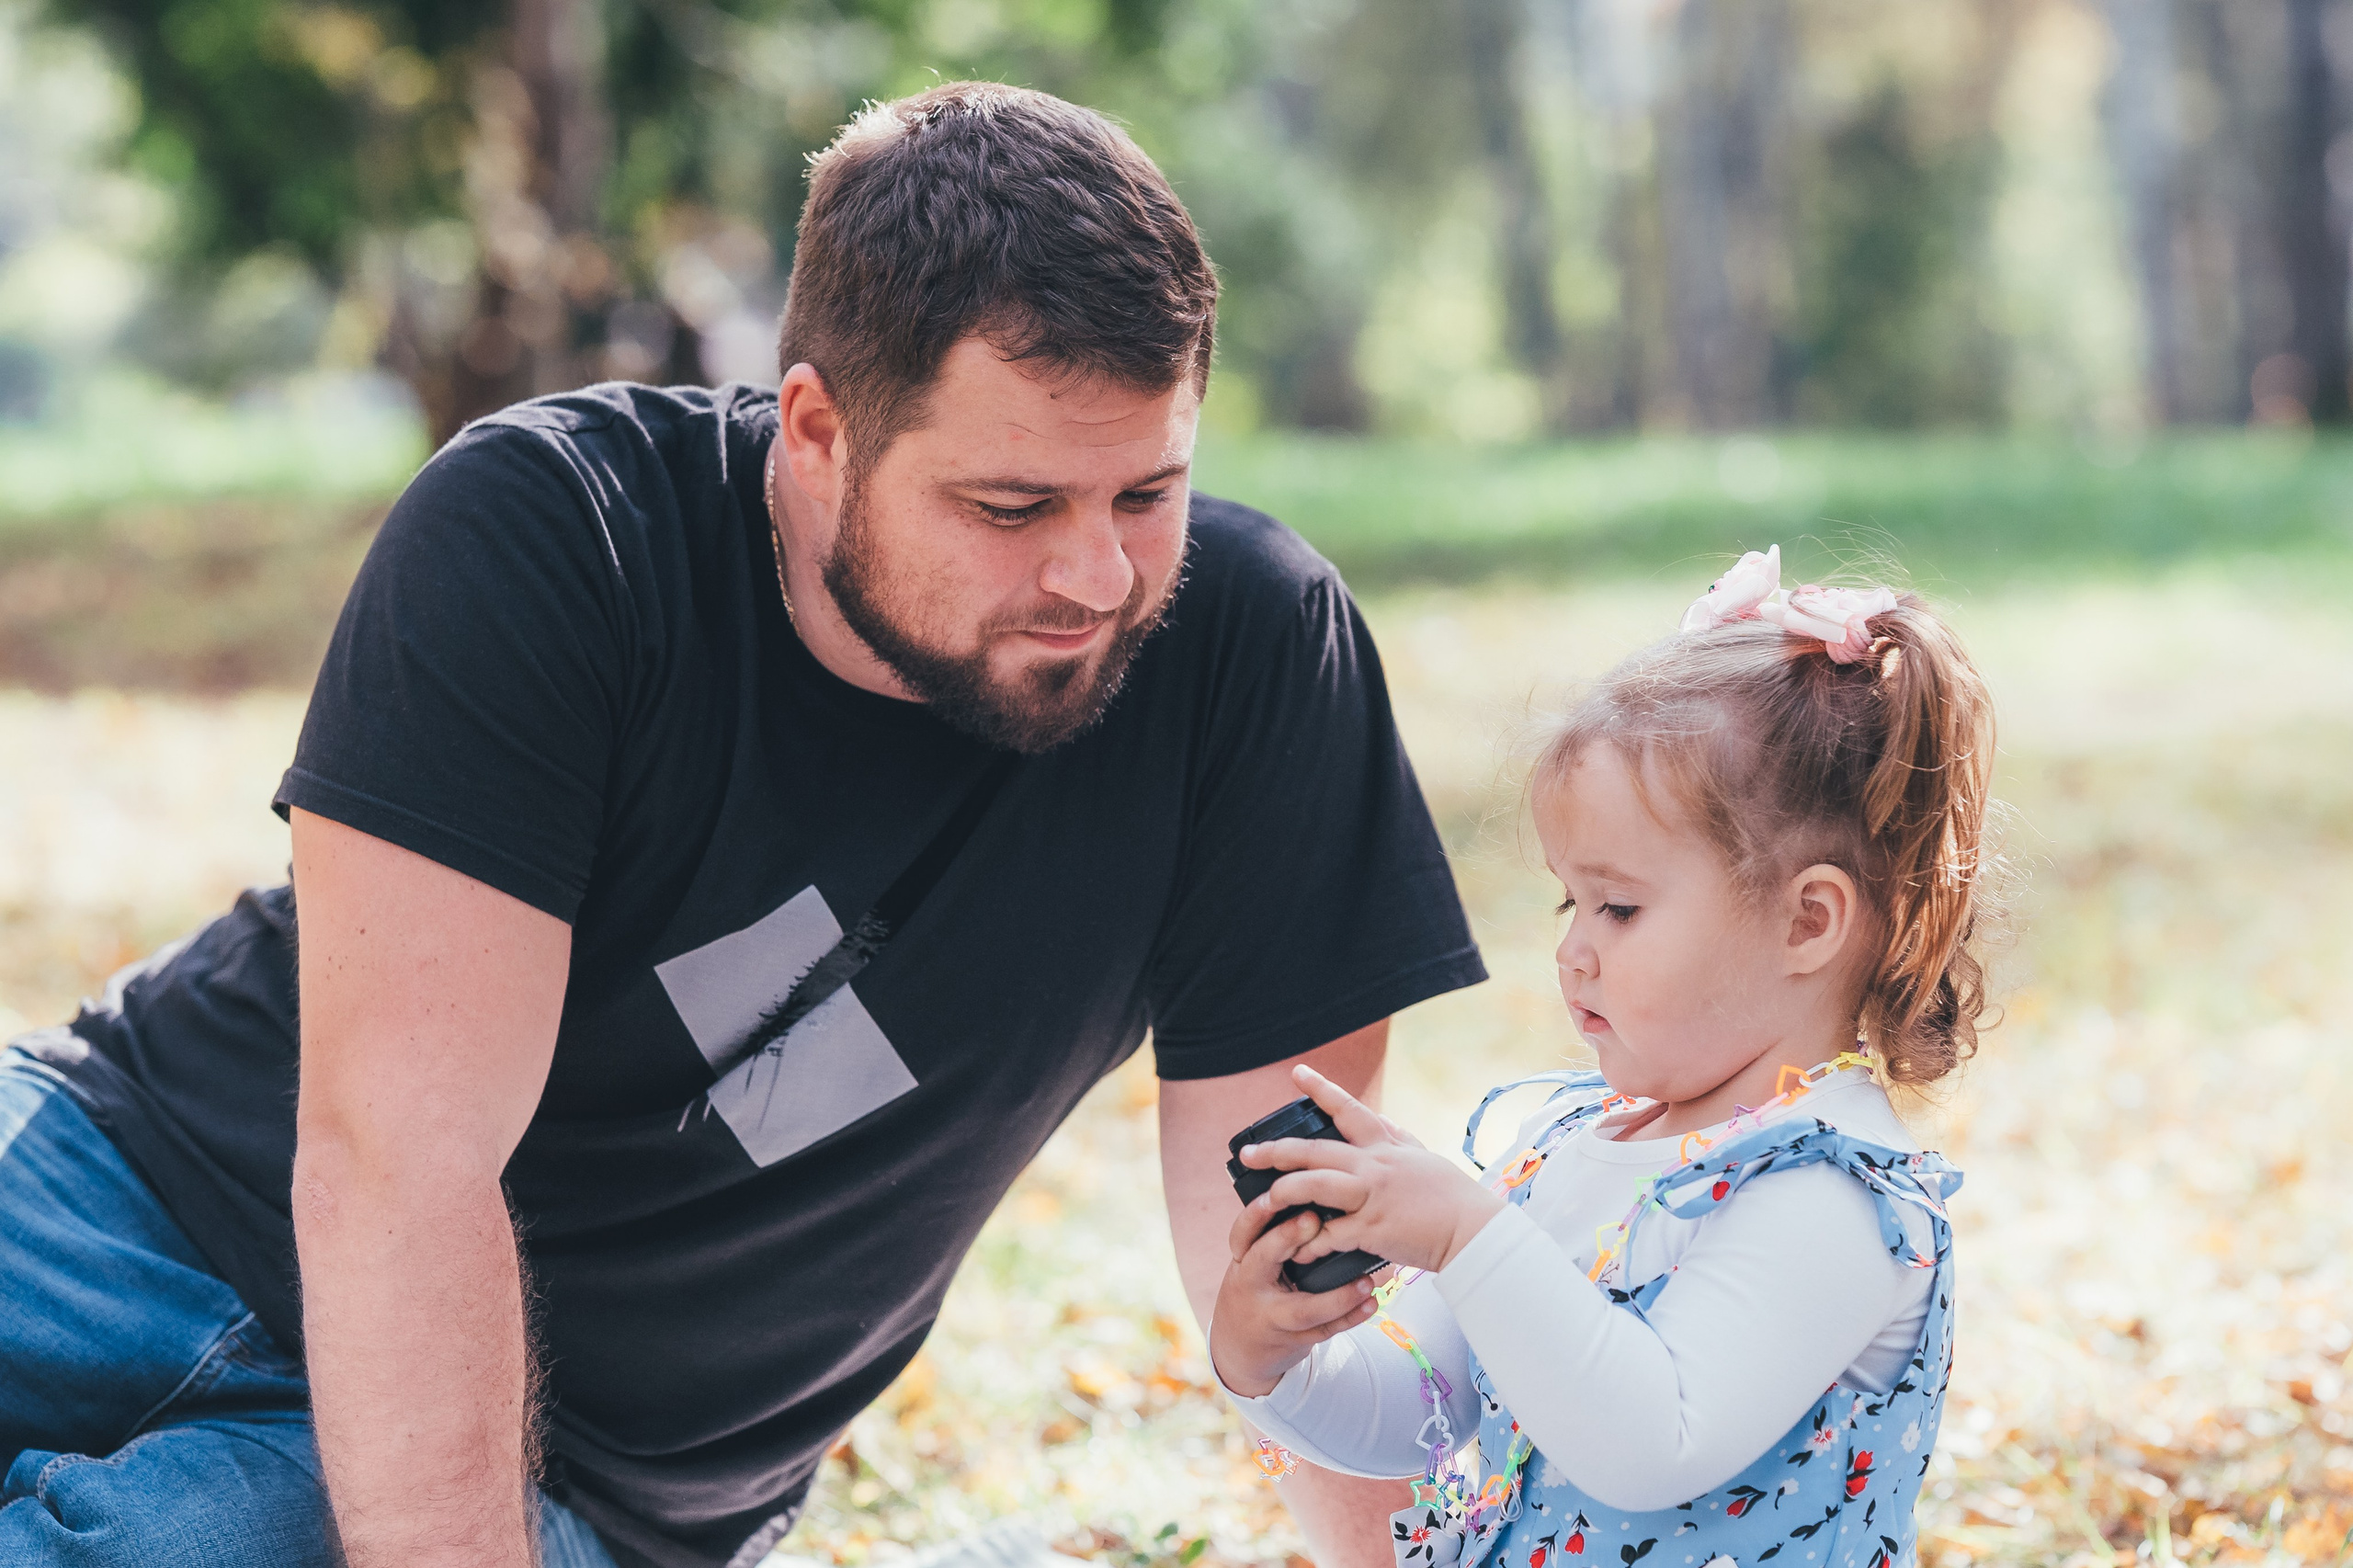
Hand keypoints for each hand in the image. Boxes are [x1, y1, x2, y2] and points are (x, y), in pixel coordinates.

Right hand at [1210, 1201, 1380, 1397]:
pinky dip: (1351, 1317)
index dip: (1260, 1212)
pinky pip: (1325, 1330)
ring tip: (1366, 1281)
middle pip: (1265, 1260)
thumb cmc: (1255, 1287)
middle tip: (1315, 1221)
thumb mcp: (1252, 1259)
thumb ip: (1273, 1233)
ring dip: (1338, 1296)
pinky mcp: (1294, 1339)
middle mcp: (1251, 1285)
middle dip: (1287, 1238)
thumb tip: (1311, 1187)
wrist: (1240, 1344)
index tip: (1284, 1191)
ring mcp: (1273, 1316)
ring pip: (1304, 1308)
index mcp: (1242, 1258)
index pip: (1245, 1230)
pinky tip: (1370, 1304)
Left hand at [1236, 1064, 1504, 1275]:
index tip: (1296, 1073)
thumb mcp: (1423, 1157)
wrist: (1473, 1230)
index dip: (1321, 1090)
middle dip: (1277, 1151)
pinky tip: (1297, 1249)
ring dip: (1286, 1192)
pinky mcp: (1372, 1228)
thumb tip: (1382, 1119)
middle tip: (1248, 1154)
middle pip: (1316, 1150)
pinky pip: (1330, 1233)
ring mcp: (1372, 1195)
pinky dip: (1311, 1242)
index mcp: (1386, 1147)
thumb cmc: (1452, 1197)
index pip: (1349, 1110)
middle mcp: (1374, 1165)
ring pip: (1315, 1185)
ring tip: (1265, 1200)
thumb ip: (1397, 1139)